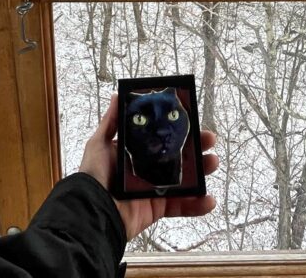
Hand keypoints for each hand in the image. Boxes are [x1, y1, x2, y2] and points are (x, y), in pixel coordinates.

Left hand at [79, 93, 218, 239]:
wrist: (93, 211)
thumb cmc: (94, 175)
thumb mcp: (99, 143)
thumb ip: (111, 122)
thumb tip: (117, 95)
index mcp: (136, 153)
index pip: (161, 138)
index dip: (178, 130)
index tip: (192, 121)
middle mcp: (147, 170)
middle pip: (178, 157)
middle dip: (196, 149)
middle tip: (208, 140)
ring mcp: (154, 189)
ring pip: (184, 180)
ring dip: (201, 173)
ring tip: (212, 163)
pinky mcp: (158, 208)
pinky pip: (180, 206)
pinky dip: (196, 205)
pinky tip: (209, 200)